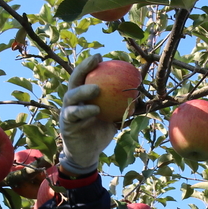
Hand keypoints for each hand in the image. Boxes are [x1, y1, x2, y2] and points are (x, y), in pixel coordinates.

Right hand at [58, 54, 115, 174]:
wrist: (88, 152)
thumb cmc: (101, 130)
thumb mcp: (115, 116)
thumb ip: (123, 104)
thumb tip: (141, 94)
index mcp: (82, 95)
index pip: (84, 76)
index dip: (89, 64)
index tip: (99, 56)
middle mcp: (72, 100)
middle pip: (74, 80)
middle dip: (83, 68)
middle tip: (95, 62)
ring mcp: (67, 111)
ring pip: (71, 96)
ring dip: (83, 91)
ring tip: (97, 89)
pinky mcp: (66, 124)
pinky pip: (74, 114)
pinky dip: (84, 111)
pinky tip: (95, 109)